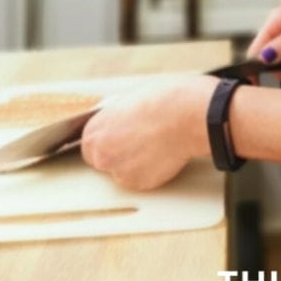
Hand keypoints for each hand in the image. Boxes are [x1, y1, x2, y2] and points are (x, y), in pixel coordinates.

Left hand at [81, 74, 218, 190]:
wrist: (191, 115)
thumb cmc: (166, 99)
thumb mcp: (132, 97)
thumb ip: (116, 115)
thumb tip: (115, 120)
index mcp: (95, 131)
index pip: (90, 144)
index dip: (108, 138)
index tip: (120, 135)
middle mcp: (102, 155)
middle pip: (103, 160)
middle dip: (118, 152)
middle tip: (140, 139)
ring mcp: (121, 172)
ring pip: (123, 171)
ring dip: (135, 162)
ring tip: (155, 144)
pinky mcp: (142, 184)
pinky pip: (141, 178)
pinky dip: (150, 170)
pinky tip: (162, 153)